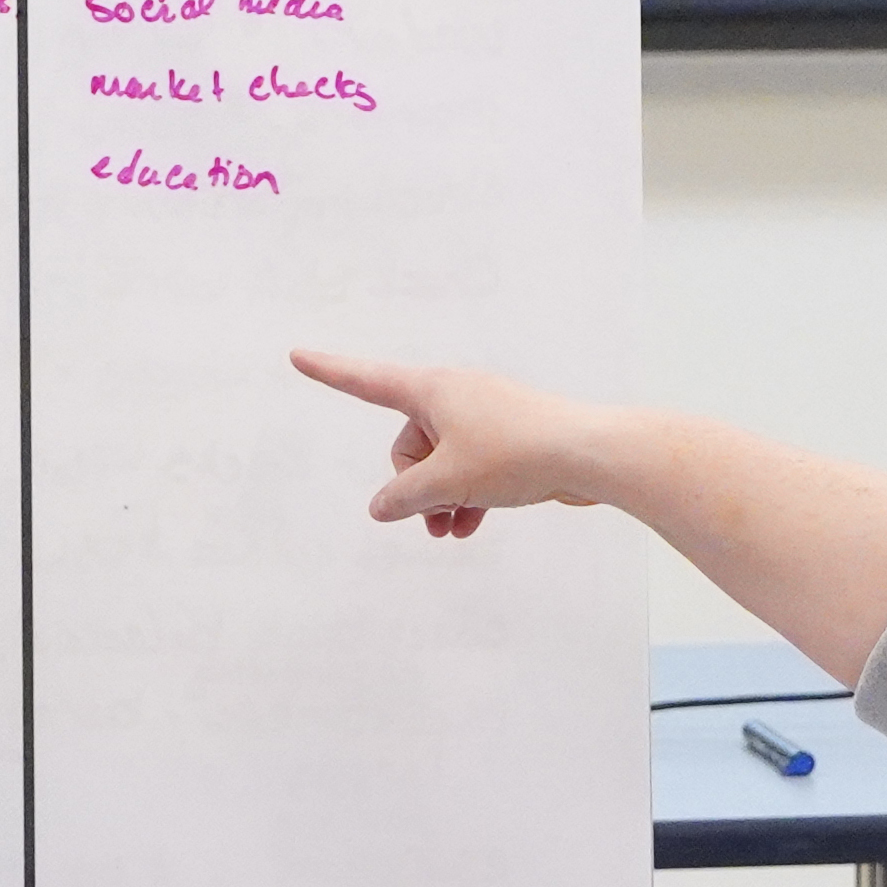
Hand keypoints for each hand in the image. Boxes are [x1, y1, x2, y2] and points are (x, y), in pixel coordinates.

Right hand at [293, 349, 637, 541]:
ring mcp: (483, 417)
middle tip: (432, 514)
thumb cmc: (517, 453)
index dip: (329, 372)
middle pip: (408, 444)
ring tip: (450, 531)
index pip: (366, 381)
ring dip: (439, 499)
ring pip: (441, 463)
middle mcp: (455, 396)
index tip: (297, 355)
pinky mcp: (508, 440)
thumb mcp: (446, 481)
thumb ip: (404, 497)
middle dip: (413, 485)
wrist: (589, 455)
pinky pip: (470, 469)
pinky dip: (465, 497)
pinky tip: (469, 528)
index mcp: (432, 390)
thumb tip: (382, 507)